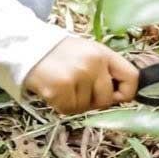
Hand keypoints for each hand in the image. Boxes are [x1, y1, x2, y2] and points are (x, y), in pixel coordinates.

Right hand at [24, 37, 138, 114]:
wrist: (27, 47)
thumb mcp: (88, 52)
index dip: (126, 93)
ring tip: (64, 85)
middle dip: (94, 100)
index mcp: (103, 53)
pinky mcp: (59, 89)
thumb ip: (105, 70)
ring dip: (75, 102)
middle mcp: (93, 64)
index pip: (131, 78)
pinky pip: (69, 110)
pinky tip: (54, 91)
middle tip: (78, 88)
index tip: (115, 96)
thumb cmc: (61, 53)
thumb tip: (121, 95)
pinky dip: (61, 105)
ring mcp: (76, 76)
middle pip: (107, 99)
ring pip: (86, 107)